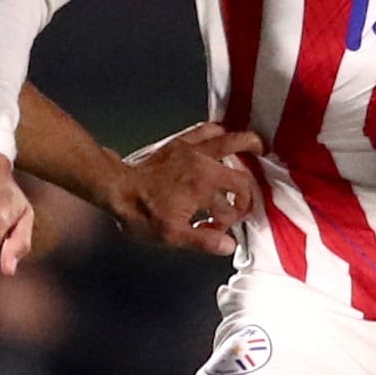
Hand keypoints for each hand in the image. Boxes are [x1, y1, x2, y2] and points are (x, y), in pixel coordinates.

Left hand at [107, 121, 260, 255]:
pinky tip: (222, 136)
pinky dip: (218, 132)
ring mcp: (192, 150)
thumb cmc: (141, 213)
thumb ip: (204, 241)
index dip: (232, 220)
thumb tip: (229, 245)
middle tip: (248, 200)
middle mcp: (203, 165)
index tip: (221, 228)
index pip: (233, 205)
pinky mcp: (179, 143)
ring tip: (258, 147)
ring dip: (246, 144)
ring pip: (229, 140)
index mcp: (204, 187)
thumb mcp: (172, 235)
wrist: (117, 189)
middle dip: (248, 191)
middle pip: (240, 175)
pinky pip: (205, 130)